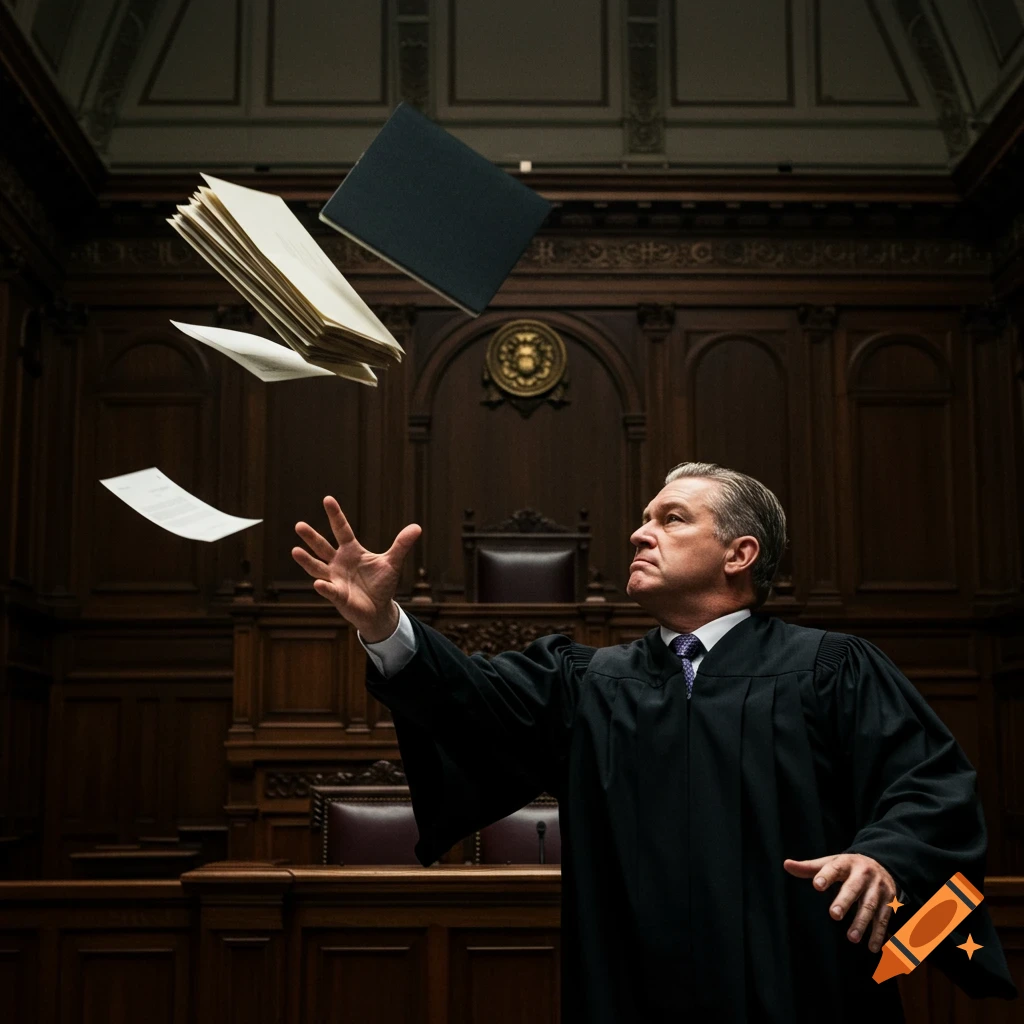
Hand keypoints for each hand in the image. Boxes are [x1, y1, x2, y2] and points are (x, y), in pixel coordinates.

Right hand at [291, 496, 420, 637]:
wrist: (379, 609)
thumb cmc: (381, 584)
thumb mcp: (393, 562)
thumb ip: (401, 545)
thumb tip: (417, 527)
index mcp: (351, 551)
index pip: (342, 530)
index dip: (335, 516)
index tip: (327, 499)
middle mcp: (339, 563)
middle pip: (322, 547)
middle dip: (311, 537)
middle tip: (299, 525)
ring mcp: (336, 579)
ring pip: (317, 568)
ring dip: (307, 561)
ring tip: (295, 551)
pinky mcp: (338, 596)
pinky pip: (330, 590)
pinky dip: (325, 587)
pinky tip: (318, 583)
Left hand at [784, 853, 897, 952]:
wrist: (882, 864)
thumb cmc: (848, 867)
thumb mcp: (831, 863)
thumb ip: (809, 867)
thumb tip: (786, 865)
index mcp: (846, 863)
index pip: (834, 869)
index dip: (826, 876)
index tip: (816, 885)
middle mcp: (864, 874)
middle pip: (854, 888)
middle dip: (845, 901)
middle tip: (834, 914)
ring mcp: (878, 888)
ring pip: (870, 906)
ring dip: (862, 922)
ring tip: (851, 938)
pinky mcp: (890, 901)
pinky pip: (885, 918)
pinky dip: (880, 933)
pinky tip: (873, 947)